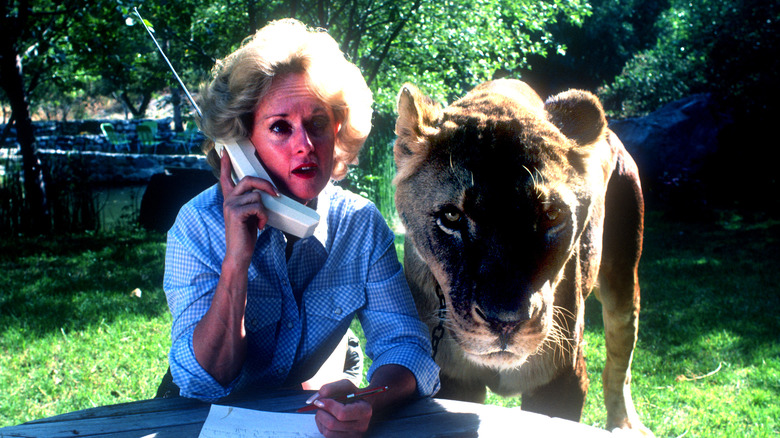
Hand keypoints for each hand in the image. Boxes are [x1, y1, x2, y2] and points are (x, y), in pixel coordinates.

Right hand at [219, 152, 277, 270]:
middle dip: (265, 185)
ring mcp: (230, 205)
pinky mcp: (235, 212)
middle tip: (276, 195)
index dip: (226, 164)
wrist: (239, 253)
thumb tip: (270, 193)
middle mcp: (228, 199)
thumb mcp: (250, 215)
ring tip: (261, 221)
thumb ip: (253, 202)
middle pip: (248, 179)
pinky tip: (259, 226)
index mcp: (230, 199)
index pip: (226, 177)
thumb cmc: (246, 234)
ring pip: (257, 195)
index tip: (225, 150)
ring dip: (265, 210)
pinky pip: (258, 206)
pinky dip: (264, 216)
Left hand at [311, 380, 371, 437]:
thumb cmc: (352, 393)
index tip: (321, 400)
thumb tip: (314, 401)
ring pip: (327, 432)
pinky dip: (322, 427)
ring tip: (325, 411)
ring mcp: (354, 436)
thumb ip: (330, 388)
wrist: (361, 404)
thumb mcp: (345, 385)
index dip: (328, 406)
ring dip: (321, 420)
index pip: (342, 413)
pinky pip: (327, 437)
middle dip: (321, 413)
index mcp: (365, 410)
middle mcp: (362, 426)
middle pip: (332, 424)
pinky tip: (327, 419)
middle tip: (321, 405)